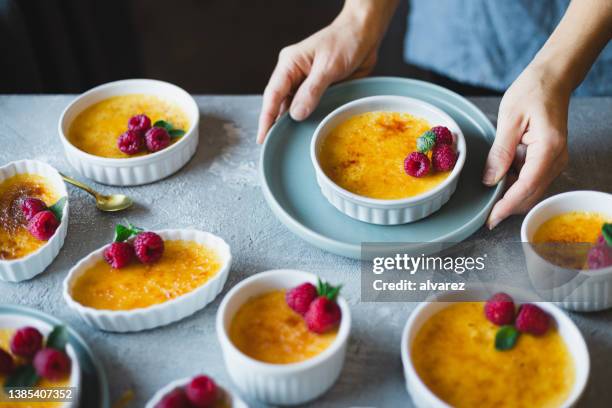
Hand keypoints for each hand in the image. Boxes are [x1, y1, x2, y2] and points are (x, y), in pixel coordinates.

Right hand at [256, 1, 396, 142]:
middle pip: (280, 103)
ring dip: (293, 123)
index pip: (273, 95)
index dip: (266, 118)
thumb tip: (296, 114)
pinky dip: (308, 119)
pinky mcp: (319, 88)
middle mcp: (294, 74)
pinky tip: (307, 132)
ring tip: (288, 144)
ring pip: (294, 107)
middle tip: (273, 146)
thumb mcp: (328, 67)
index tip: (262, 137)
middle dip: (276, 124)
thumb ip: (312, 91)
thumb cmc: (345, 41)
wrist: (365, 34)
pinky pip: (310, 107)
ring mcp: (306, 82)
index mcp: (289, 64)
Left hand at [482, 63, 569, 228]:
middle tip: (482, 211)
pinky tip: (500, 173)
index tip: (489, 219)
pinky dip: (514, 182)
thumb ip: (500, 152)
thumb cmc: (532, 91)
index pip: (526, 187)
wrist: (552, 79)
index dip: (506, 205)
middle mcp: (556, 159)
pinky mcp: (548, 159)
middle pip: (530, 194)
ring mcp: (554, 160)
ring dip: (509, 193)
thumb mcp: (509, 119)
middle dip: (507, 205)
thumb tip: (490, 180)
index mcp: (548, 149)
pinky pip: (530, 178)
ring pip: (530, 190)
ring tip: (488, 187)